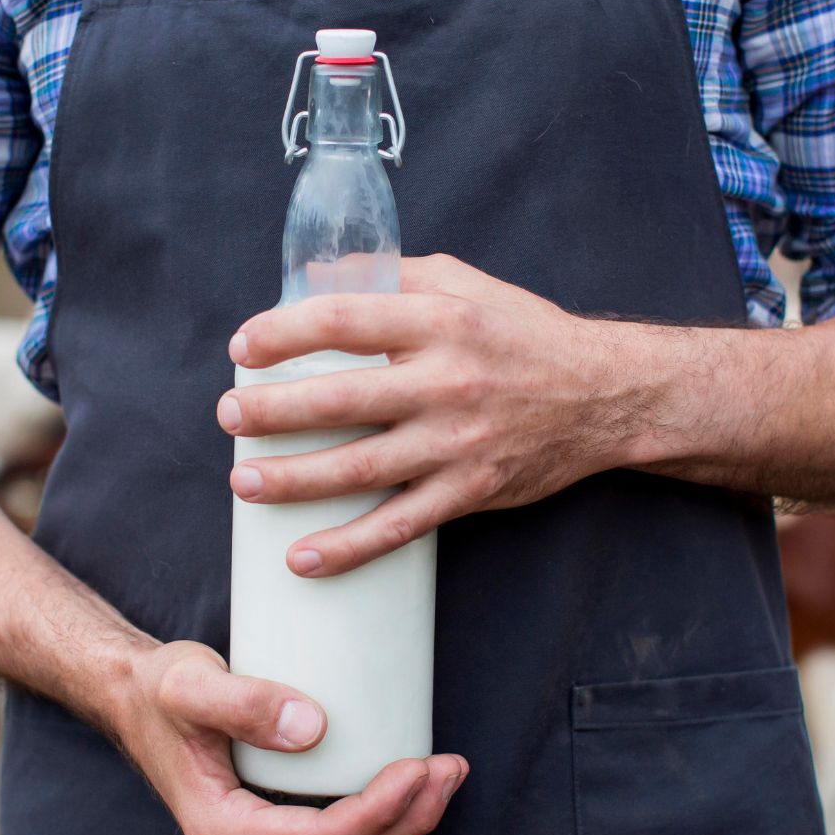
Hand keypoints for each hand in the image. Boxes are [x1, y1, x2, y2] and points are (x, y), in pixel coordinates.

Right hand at [114, 641, 468, 834]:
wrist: (133, 697)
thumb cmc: (159, 690)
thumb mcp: (190, 685)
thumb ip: (243, 702)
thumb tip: (312, 728)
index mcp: (222, 831)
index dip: (379, 811)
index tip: (418, 766)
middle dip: (409, 816)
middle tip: (451, 767)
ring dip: (405, 817)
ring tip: (446, 771)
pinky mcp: (273, 823)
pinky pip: (338, 832)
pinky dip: (382, 810)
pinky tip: (411, 777)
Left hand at [219, 254, 644, 576]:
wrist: (606, 395)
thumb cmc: (524, 334)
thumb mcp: (464, 284)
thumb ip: (392, 277)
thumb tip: (316, 277)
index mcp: (440, 321)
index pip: (344, 321)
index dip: (284, 333)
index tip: (243, 348)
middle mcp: (447, 382)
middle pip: (340, 399)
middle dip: (271, 412)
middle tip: (228, 418)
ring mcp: (458, 442)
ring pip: (360, 469)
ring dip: (293, 480)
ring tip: (244, 483)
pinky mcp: (471, 490)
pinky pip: (400, 526)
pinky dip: (349, 547)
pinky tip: (303, 557)